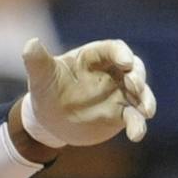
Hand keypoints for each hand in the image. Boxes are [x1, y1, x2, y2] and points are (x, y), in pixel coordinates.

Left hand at [20, 37, 155, 148]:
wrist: (48, 119)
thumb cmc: (46, 90)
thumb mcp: (40, 76)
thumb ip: (37, 60)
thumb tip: (31, 43)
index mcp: (94, 57)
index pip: (113, 49)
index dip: (121, 54)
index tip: (125, 62)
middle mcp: (112, 73)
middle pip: (134, 69)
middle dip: (138, 76)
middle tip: (135, 86)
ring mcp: (119, 94)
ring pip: (140, 94)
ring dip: (146, 100)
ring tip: (146, 111)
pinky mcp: (120, 114)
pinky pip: (133, 117)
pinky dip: (137, 124)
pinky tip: (136, 135)